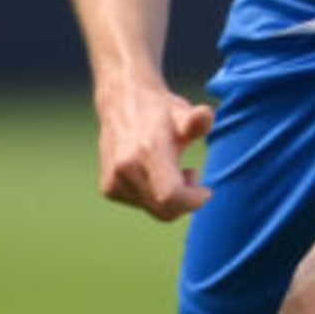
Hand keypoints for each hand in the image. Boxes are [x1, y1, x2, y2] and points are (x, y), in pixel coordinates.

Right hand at [95, 79, 216, 220]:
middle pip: (165, 210)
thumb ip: (198, 120)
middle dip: (186, 201)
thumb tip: (205, 116)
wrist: (122, 103)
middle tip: (192, 174)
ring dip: (171, 198)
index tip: (205, 191)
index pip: (171, 196)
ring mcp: (114, 180)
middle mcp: (126, 168)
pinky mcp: (108, 188)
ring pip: (154, 210)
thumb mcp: (183, 112)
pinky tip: (155, 174)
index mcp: (147, 151)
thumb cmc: (161, 111)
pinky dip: (154, 196)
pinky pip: (142, 206)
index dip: (193, 201)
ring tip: (173, 169)